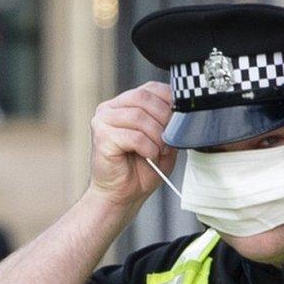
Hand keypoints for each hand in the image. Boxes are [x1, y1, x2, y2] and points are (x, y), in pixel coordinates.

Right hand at [87, 82, 178, 210]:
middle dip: (164, 118)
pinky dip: (147, 147)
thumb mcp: (163, 140)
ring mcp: (102, 121)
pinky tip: (148, 156)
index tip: (178, 120)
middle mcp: (110, 108)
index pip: (150, 88)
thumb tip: (182, 110)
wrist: (122, 195)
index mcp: (124, 103)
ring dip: (156, 136)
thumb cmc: (141, 169)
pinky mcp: (101, 137)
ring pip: (138, 116)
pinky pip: (133, 136)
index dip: (169, 101)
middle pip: (143, 97)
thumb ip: (169, 122)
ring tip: (159, 151)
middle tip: (169, 140)